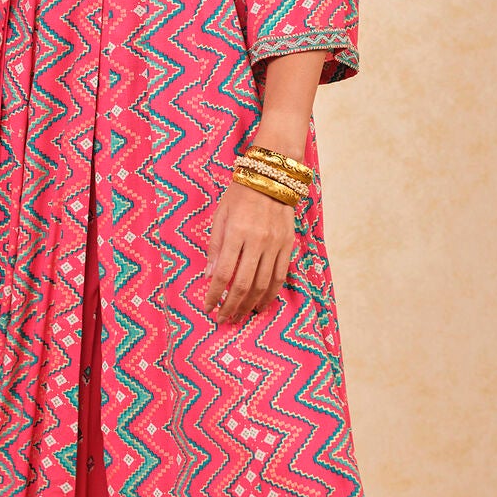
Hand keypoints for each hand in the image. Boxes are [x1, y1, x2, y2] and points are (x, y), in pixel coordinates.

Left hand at [200, 175, 297, 324]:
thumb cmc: (240, 195)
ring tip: (240, 316)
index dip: (214, 294)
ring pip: (263, 285)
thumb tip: (209, 277)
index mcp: (237, 233)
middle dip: (231, 306)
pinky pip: (280, 276)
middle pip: (244, 284)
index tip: (208, 307)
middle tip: (223, 319)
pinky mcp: (288, 245)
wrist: (271, 177)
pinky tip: (261, 304)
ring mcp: (275, 245)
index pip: (224, 273)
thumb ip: (215, 247)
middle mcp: (257, 241)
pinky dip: (270, 294)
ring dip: (250, 304)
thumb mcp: (220, 216)